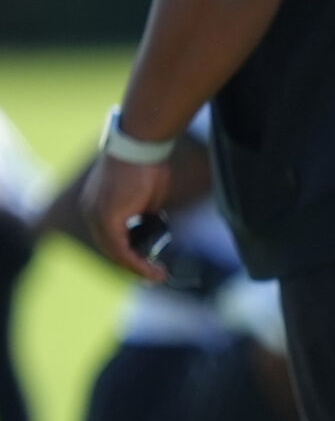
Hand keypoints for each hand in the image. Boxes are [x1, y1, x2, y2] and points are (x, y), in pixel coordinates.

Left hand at [80, 154, 172, 281]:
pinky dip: (136, 262)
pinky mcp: (106, 217)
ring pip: (114, 252)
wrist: (140, 145)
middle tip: (154, 275)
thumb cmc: (146, 163)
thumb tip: (149, 224)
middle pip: (110, 248)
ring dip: (136, 267)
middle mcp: (91, 210)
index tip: (149, 263)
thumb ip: (142, 213)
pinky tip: (151, 269)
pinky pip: (120, 249)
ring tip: (156, 275)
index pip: (110, 236)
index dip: (129, 254)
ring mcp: (96, 214)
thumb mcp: (145, 196)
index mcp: (97, 205)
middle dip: (134, 265)